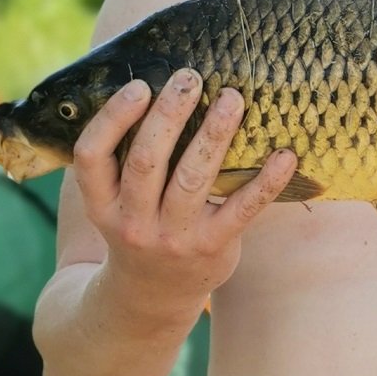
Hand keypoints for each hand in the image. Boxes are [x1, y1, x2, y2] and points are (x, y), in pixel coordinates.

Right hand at [71, 68, 296, 310]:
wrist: (151, 297)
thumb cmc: (139, 225)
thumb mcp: (116, 200)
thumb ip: (126, 156)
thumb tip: (162, 86)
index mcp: (103, 202)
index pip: (92, 156)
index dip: (113, 118)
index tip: (140, 86)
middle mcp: (132, 221)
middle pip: (146, 161)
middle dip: (168, 114)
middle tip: (190, 78)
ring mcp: (172, 237)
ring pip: (192, 178)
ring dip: (214, 134)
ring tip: (232, 99)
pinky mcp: (212, 247)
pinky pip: (241, 210)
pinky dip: (265, 181)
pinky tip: (284, 156)